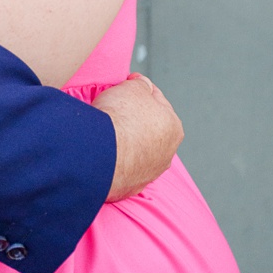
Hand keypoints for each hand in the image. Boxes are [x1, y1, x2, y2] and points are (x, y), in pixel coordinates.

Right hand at [94, 73, 181, 200]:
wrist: (99, 153)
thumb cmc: (119, 120)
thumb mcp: (134, 87)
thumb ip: (142, 85)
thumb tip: (142, 85)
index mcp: (173, 127)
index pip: (157, 102)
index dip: (139, 91)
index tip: (126, 87)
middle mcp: (166, 153)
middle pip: (148, 128)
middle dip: (134, 119)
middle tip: (116, 111)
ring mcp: (148, 173)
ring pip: (136, 151)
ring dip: (125, 142)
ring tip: (108, 133)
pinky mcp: (129, 187)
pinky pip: (122, 168)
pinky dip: (115, 159)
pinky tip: (105, 151)